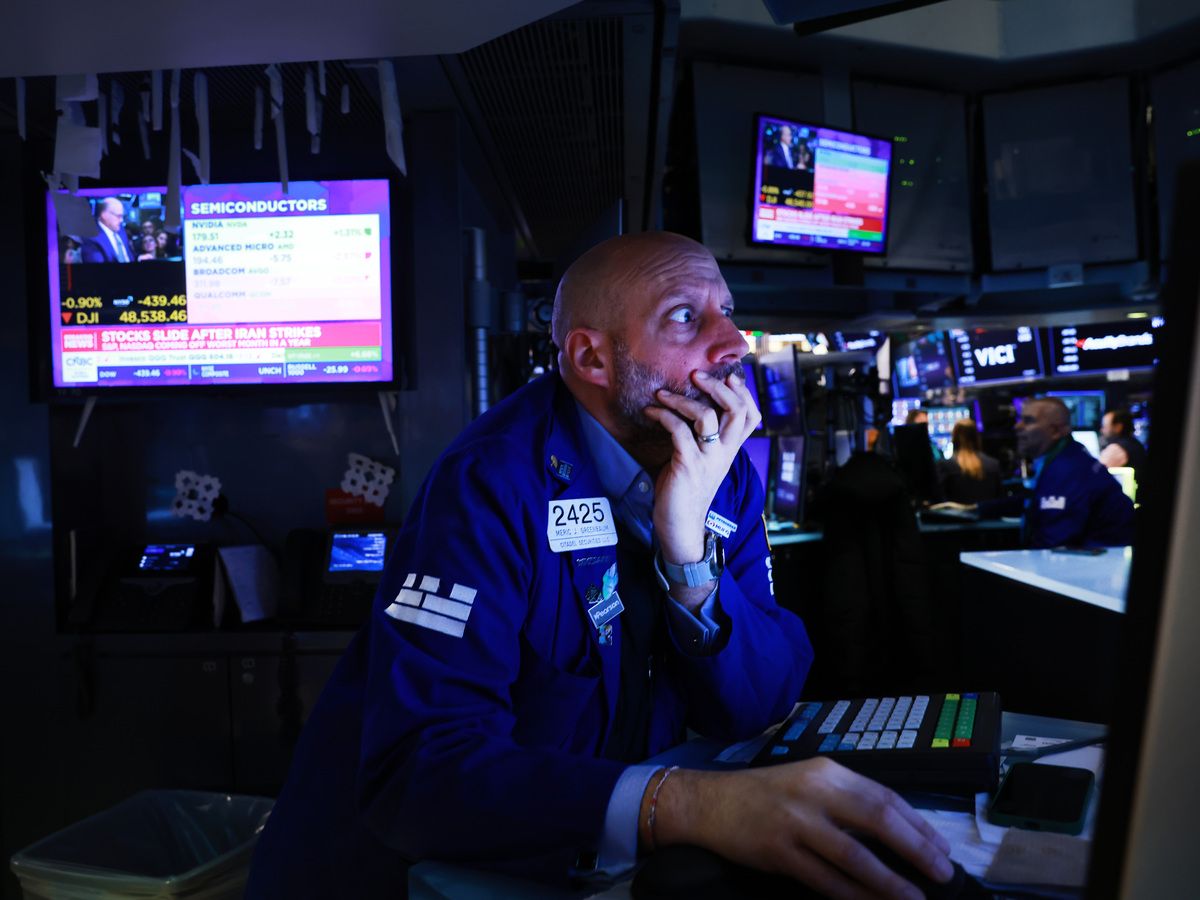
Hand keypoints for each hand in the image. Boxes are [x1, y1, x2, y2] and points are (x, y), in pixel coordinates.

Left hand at [642, 370, 760, 568]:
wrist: (681, 525)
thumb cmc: (686, 489)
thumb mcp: (702, 460)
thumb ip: (704, 437)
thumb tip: (694, 407)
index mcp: (730, 450)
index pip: (752, 416)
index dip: (745, 392)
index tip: (729, 375)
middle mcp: (724, 453)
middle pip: (737, 410)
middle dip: (718, 386)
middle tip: (696, 374)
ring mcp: (707, 459)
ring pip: (706, 416)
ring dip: (682, 399)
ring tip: (662, 393)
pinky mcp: (688, 465)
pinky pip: (678, 430)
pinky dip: (663, 415)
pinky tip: (650, 412)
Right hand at [649, 759, 953, 899]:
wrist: (710, 803)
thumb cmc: (765, 794)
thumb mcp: (808, 781)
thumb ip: (847, 800)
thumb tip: (899, 832)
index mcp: (827, 771)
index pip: (884, 796)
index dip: (918, 824)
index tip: (941, 848)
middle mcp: (814, 792)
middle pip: (877, 820)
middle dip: (916, 849)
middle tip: (941, 873)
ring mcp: (795, 822)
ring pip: (854, 856)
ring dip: (889, 882)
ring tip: (914, 898)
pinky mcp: (778, 852)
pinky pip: (825, 880)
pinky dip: (853, 896)